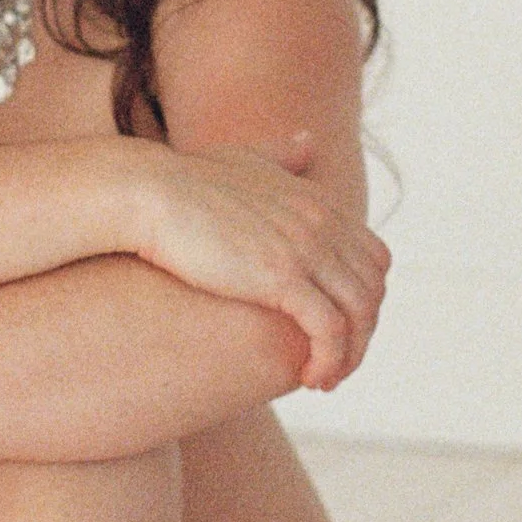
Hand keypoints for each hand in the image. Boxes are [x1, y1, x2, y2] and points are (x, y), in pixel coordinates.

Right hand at [131, 139, 389, 392]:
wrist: (146, 191)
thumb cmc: (182, 179)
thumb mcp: (244, 158)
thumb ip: (281, 155)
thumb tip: (309, 142)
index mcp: (318, 201)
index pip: (375, 260)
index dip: (364, 300)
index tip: (339, 329)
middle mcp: (322, 222)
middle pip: (372, 290)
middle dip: (361, 333)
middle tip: (334, 364)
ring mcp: (305, 247)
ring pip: (359, 314)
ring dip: (350, 355)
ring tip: (324, 380)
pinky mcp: (281, 276)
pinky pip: (329, 329)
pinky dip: (330, 359)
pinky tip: (310, 379)